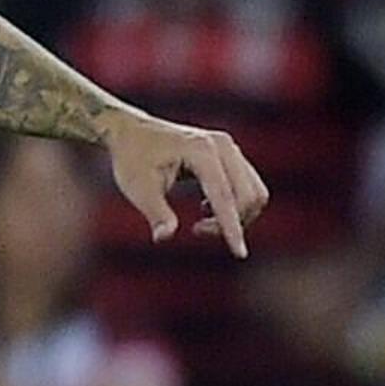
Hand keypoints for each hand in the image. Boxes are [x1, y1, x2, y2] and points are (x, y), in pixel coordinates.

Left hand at [101, 110, 266, 254]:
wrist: (130, 131)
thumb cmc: (131, 159)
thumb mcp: (137, 188)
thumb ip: (156, 213)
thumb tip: (165, 237)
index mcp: (201, 151)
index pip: (224, 196)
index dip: (231, 227)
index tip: (240, 254)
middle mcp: (222, 145)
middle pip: (249, 195)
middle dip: (233, 222)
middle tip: (197, 230)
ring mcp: (229, 147)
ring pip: (254, 192)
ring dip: (237, 215)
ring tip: (201, 221)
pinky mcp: (231, 153)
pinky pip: (248, 186)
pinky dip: (235, 204)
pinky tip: (206, 206)